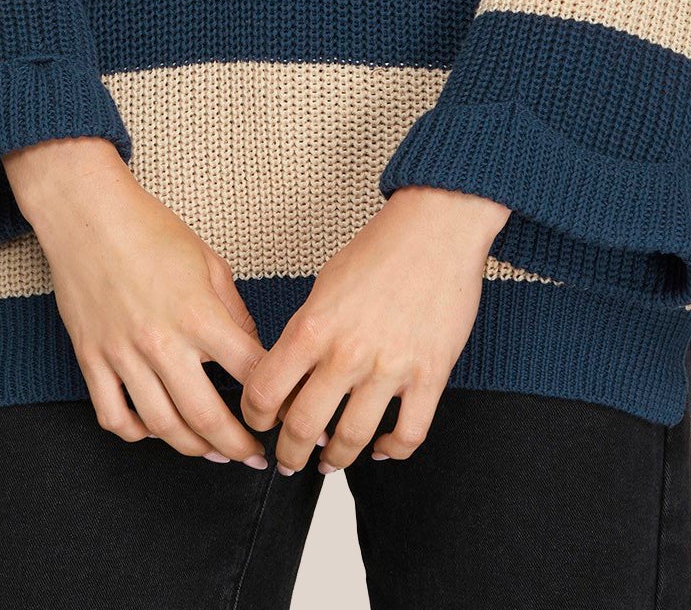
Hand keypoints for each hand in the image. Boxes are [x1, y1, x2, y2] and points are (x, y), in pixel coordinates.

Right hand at [3, 135, 271, 464]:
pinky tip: (155, 431)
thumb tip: (251, 351)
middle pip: (207, 417)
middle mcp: (162, 342)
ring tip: (213, 453)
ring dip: (194, 448)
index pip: (250, 373)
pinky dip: (136, 433)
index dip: (274, 400)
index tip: (284, 414)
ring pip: (162, 426)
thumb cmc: (151, 229)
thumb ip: (233, 311)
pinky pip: (114, 416)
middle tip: (255, 457)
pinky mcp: (92, 359)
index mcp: (198, 314)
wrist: (88, 215)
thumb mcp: (209, 262)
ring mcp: (123, 355)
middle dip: (238, 446)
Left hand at [240, 186, 511, 474]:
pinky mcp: (429, 376)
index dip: (255, 416)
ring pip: (352, 439)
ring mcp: (390, 367)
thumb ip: (307, 331)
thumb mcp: (325, 284)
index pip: (265, 391)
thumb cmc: (380, 249)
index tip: (259, 423)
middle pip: (303, 426)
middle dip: (289, 453)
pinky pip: (408, 435)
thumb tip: (292, 373)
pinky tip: (381, 448)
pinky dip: (391, 452)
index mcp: (314, 326)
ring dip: (335, 460)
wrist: (436, 229)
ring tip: (330, 462)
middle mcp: (347, 352)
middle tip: (288, 459)